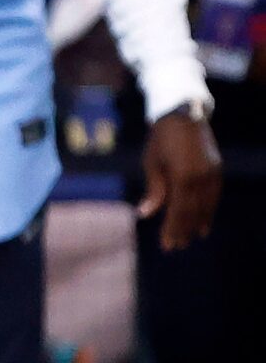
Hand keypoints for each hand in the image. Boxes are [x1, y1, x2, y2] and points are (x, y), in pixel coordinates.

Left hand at [141, 107, 222, 252]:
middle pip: (192, 211)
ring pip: (205, 206)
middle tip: (176, 247)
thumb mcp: (152, 164)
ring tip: (189, 239)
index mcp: (183, 176)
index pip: (178, 210)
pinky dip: (208, 211)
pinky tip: (203, 222)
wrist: (184, 115)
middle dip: (183, 230)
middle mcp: (201, 177)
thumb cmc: (161, 140)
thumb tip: (144, 214)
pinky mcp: (217, 170)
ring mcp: (212, 173)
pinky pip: (213, 196)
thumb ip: (154, 191)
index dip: (173, 229)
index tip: (167, 245)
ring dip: (197, 223)